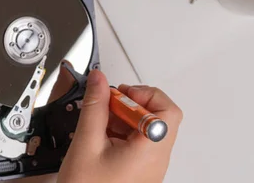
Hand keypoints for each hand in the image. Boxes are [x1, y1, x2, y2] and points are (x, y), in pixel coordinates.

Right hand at [57, 70, 182, 182]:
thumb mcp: (86, 144)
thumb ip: (94, 107)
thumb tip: (98, 80)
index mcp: (150, 150)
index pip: (167, 110)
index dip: (145, 95)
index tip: (119, 94)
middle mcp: (156, 159)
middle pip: (159, 117)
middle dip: (132, 104)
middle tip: (109, 104)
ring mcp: (150, 168)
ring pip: (148, 130)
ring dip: (124, 119)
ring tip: (100, 123)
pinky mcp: (140, 172)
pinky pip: (138, 144)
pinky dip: (121, 133)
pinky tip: (101, 138)